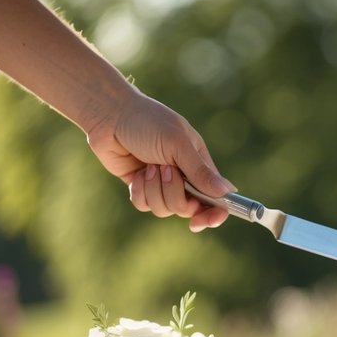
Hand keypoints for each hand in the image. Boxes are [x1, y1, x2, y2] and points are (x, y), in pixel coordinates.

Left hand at [86, 90, 232, 231]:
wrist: (110, 117)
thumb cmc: (148, 122)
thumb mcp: (178, 144)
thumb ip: (200, 171)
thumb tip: (227, 191)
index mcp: (199, 164)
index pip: (215, 196)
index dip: (216, 212)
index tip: (210, 219)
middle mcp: (183, 178)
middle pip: (187, 208)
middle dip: (175, 194)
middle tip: (166, 172)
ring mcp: (161, 185)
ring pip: (164, 209)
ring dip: (154, 189)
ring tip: (149, 165)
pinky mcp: (141, 187)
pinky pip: (144, 205)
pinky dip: (140, 191)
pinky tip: (137, 173)